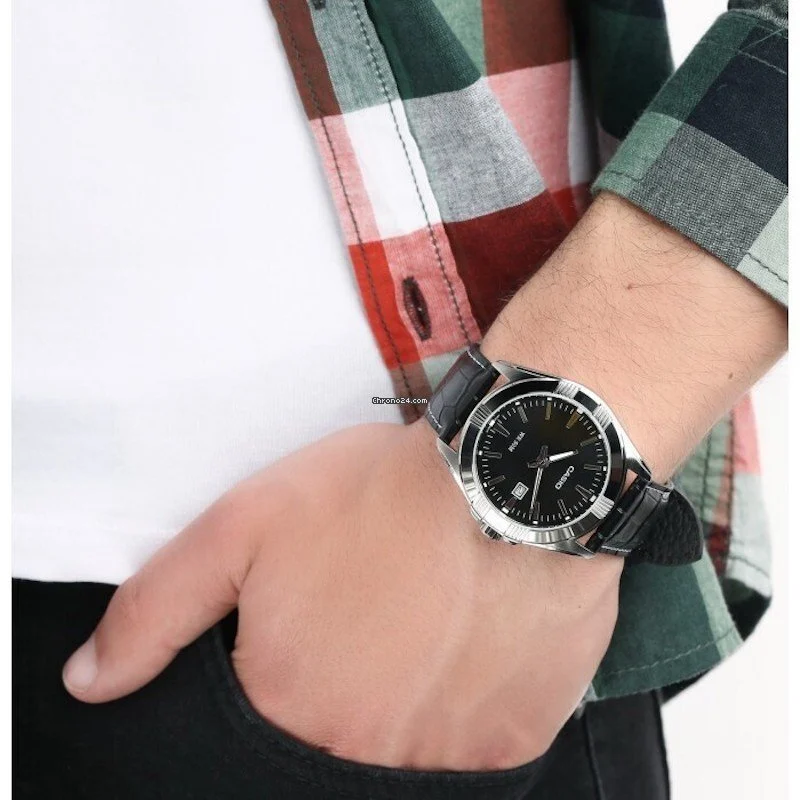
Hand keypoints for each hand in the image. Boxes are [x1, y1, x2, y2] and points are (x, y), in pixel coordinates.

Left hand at [63, 419, 621, 770]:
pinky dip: (465, 692)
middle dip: (350, 669)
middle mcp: (364, 751)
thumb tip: (90, 681)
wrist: (512, 479)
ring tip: (427, 608)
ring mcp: (444, 756)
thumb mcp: (246, 526)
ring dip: (409, 681)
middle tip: (379, 604)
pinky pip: (470, 737)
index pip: (265, 719)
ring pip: (406, 735)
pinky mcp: (510, 742)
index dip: (292, 658)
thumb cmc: (386, 496)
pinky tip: (469, 631)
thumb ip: (157, 608)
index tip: (324, 619)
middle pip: (338, 729)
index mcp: (292, 707)